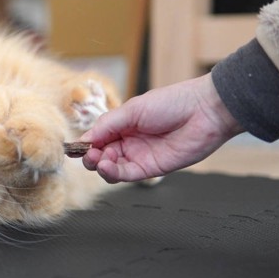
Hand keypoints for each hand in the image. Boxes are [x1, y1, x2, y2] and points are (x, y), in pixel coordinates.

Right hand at [79, 74, 244, 182]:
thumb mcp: (132, 109)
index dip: (85, 144)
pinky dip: (113, 173)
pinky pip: (127, 175)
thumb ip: (107, 124)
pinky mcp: (151, 168)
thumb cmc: (172, 103)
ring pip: (111, 168)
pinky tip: (107, 166)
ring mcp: (139, 156)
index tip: (74, 148)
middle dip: (91, 157)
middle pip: (101, 156)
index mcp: (122, 125)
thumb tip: (85, 138)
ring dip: (100, 166)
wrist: (204, 111)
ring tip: (99, 160)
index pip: (97, 138)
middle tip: (89, 155)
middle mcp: (129, 142)